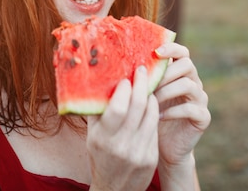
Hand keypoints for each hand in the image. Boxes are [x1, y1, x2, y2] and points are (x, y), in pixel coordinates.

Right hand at [86, 66, 158, 190]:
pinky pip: (155, 127)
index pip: (118, 107)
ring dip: (151, 96)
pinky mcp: (152, 156)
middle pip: (138, 107)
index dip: (125, 89)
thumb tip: (101, 82)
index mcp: (103, 138)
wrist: (115, 189)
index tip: (126, 76)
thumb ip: (97, 111)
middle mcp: (122, 145)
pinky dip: (154, 112)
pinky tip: (151, 103)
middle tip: (142, 70)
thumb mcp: (92, 136)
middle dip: (141, 84)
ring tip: (147, 85)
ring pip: (151, 114)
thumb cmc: (100, 156)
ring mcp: (139, 152)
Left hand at [153, 43, 210, 167]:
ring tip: (150, 101)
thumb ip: (141, 78)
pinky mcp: (203, 117)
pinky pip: (191, 108)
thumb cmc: (149, 114)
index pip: (182, 52)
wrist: (163, 145)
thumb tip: (120, 63)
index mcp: (180, 72)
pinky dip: (172, 111)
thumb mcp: (144, 94)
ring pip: (188, 85)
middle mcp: (193, 82)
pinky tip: (158, 116)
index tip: (156, 52)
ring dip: (166, 91)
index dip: (171, 48)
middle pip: (187, 65)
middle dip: (165, 73)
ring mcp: (200, 99)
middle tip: (149, 84)